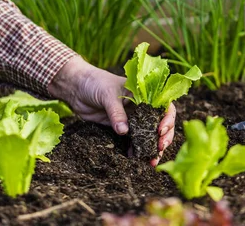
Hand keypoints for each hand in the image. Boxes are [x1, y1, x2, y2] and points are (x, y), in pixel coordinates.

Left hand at [48, 56, 175, 165]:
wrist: (77, 88)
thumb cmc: (96, 82)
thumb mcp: (108, 94)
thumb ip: (116, 113)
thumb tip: (124, 132)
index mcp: (145, 94)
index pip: (164, 106)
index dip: (167, 119)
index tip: (160, 130)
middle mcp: (142, 107)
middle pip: (160, 123)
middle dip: (164, 137)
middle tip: (160, 148)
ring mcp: (132, 119)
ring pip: (149, 134)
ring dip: (152, 148)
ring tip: (152, 161)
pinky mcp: (121, 128)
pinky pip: (133, 141)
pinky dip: (136, 150)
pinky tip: (135, 158)